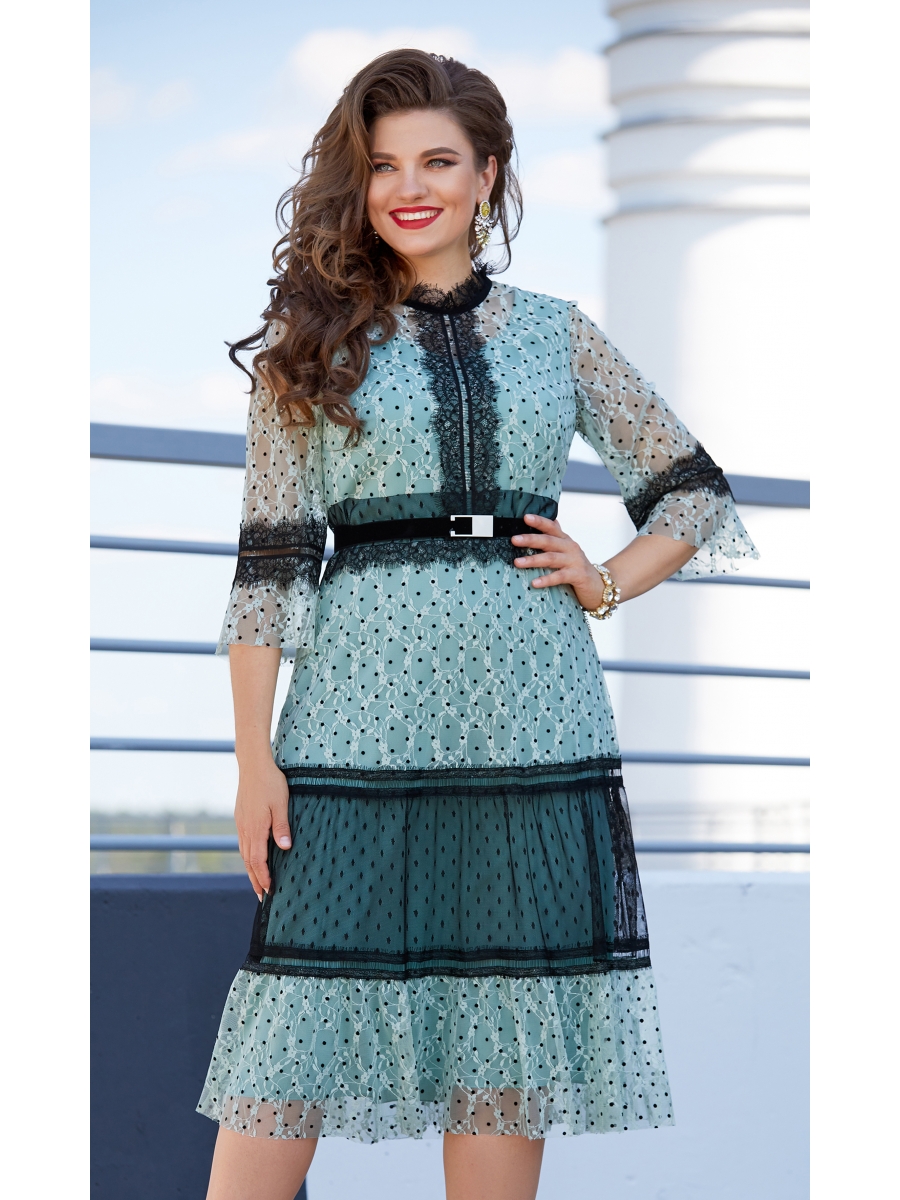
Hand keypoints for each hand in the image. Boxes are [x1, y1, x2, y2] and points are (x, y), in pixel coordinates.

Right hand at [234, 753, 290, 901]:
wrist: (252, 765)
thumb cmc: (270, 783)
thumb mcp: (281, 804)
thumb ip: (282, 826)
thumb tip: (284, 848)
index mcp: (255, 829)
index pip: (258, 861)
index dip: (263, 878)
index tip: (269, 891)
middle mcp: (245, 830)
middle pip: (248, 862)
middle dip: (255, 880)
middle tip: (261, 898)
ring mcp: (241, 824)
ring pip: (244, 853)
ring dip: (250, 870)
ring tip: (257, 883)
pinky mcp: (241, 818)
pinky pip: (243, 843)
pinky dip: (248, 856)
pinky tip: (253, 858)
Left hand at [511, 513, 607, 609]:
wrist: (598, 585)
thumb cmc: (576, 567)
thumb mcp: (567, 550)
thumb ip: (557, 537)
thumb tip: (551, 520)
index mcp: (565, 540)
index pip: (551, 527)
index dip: (539, 521)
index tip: (525, 517)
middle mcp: (570, 548)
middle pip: (548, 541)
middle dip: (530, 539)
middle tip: (514, 539)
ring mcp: (575, 561)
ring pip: (551, 558)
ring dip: (533, 560)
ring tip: (517, 562)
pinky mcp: (577, 576)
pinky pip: (559, 577)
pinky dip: (546, 579)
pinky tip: (534, 582)